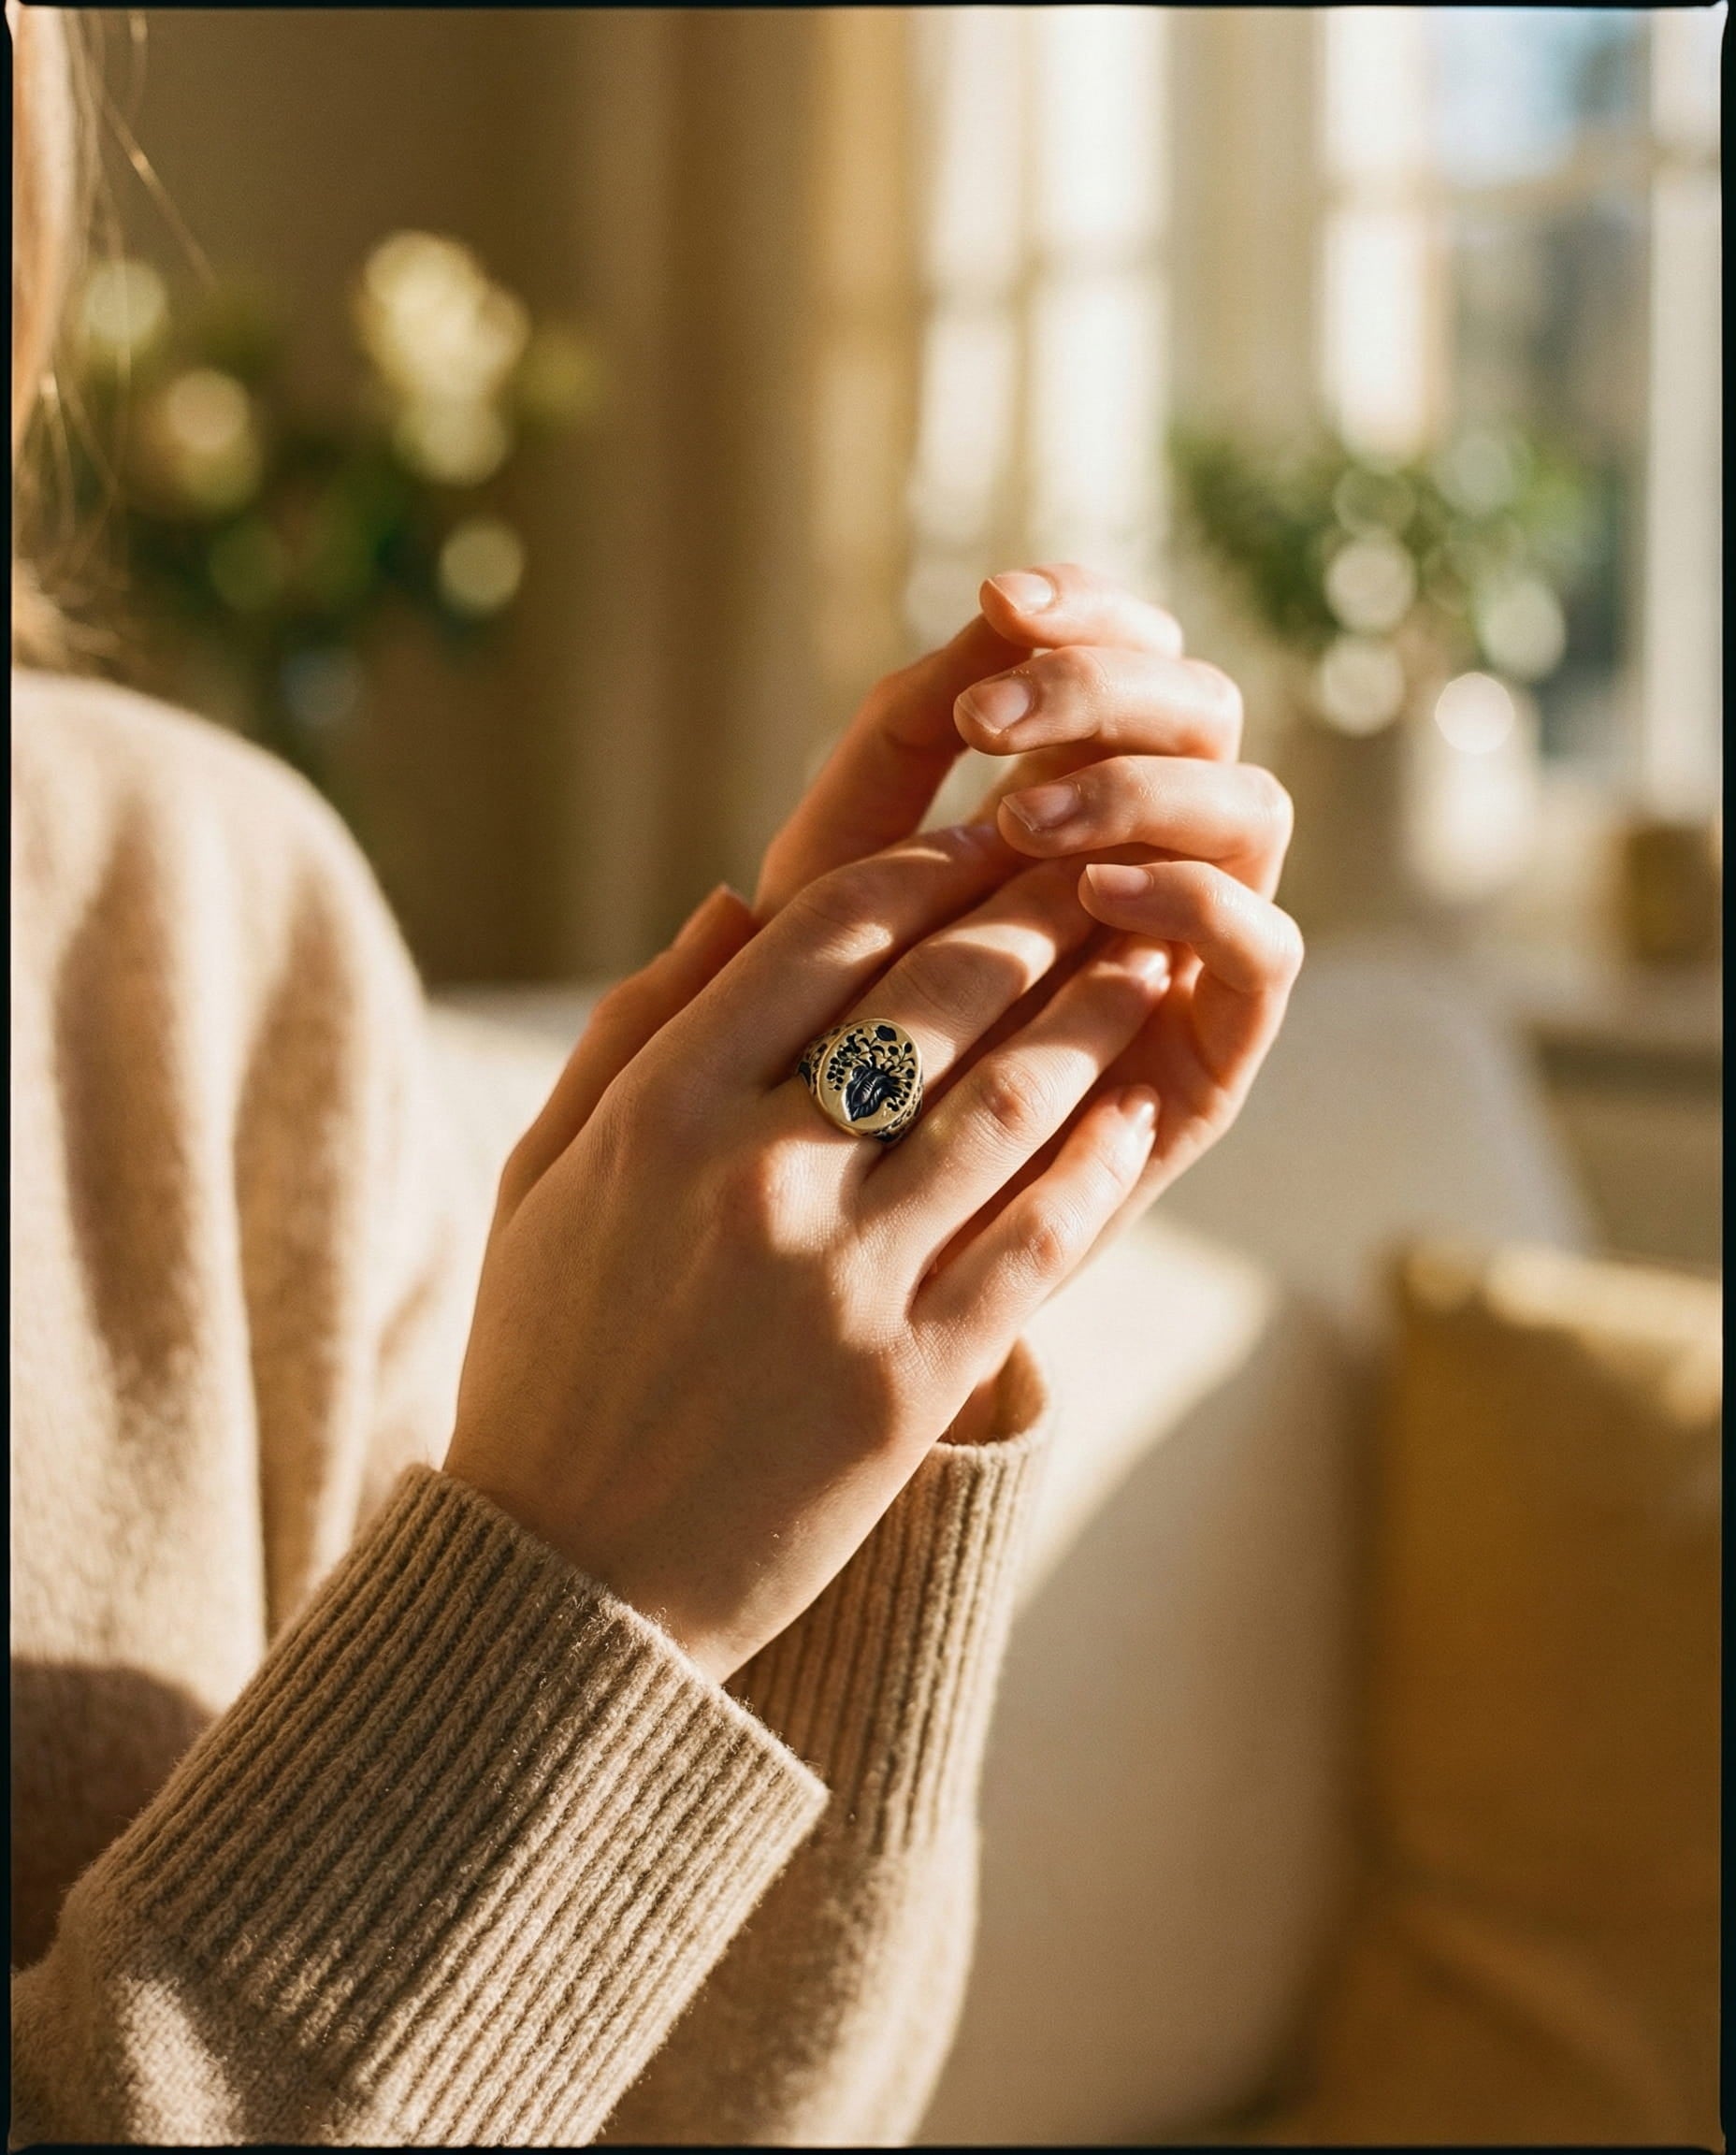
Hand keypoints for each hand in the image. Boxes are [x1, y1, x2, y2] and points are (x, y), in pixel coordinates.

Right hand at [446, 824, 1168, 1681]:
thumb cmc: (546, 1368)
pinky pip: (1034, 1239)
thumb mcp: (543, 1181)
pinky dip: (1099, 1160)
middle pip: (936, 995)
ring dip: (1094, 1014)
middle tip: (1092, 867)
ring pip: (1009, 1101)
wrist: (568, 1586)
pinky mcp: (910, 1380)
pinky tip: (1140, 1107)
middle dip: (1031, 912)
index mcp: (659, 1113)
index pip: (822, 934)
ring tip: (1145, 960)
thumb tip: (731, 898)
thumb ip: (633, 1030)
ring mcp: (842, 1281)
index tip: (977, 839)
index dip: (921, 867)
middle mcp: (755, 1177)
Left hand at [756, 562, 1300, 1245]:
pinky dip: (1201, 900)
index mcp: (1071, 788)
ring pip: (1253, 809)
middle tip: (984, 721)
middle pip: (1205, 711)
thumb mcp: (836, 856)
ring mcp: (1187, 949)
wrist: (818, 1201)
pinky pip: (1268, 951)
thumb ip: (901, 733)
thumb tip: (990, 615)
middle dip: (1106, 687)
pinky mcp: (1207, 1055)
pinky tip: (1094, 892)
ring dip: (1147, 788)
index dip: (1090, 609)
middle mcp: (1150, 854)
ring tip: (1024, 818)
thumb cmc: (811, 1019)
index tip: (998, 601)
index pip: (1137, 653)